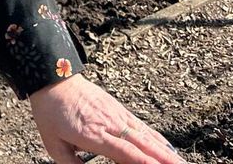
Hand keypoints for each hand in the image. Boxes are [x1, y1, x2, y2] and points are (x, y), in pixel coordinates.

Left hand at [29, 74, 183, 163]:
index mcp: (94, 134)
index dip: (144, 163)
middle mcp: (110, 124)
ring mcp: (117, 115)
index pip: (125, 152)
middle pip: (143, 145)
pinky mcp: (119, 110)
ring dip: (166, 152)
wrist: (53, 76)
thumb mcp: (52, 143)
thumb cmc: (50, 112)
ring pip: (147, 136)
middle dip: (164, 160)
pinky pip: (142, 127)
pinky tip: (169, 149)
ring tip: (182, 163)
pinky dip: (158, 139)